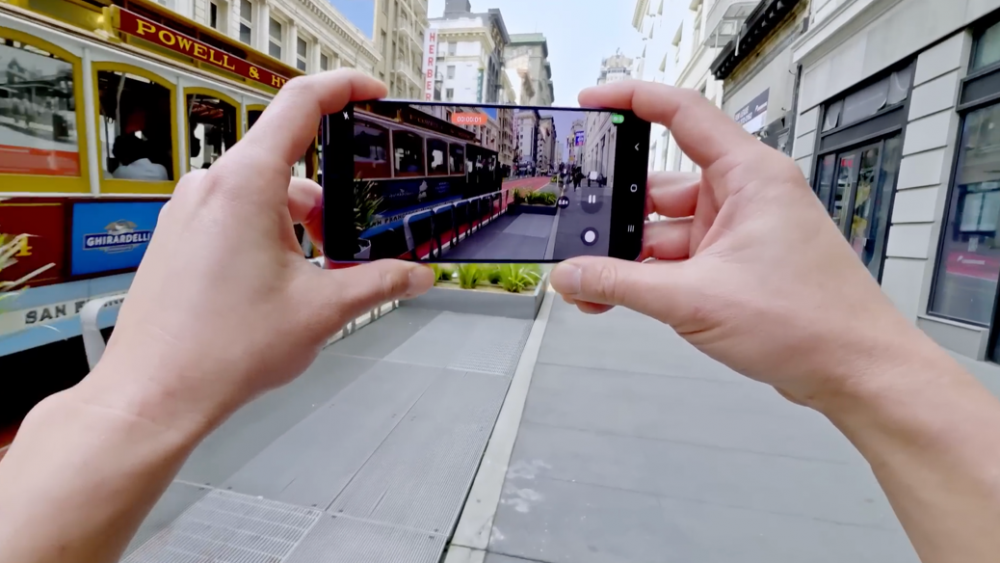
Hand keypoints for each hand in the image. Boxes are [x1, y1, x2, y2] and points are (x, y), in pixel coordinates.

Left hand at [86, 71, 433, 433]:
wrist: (155, 393)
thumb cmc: (220, 350)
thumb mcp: (322, 310)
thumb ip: (379, 282)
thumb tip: (415, 274)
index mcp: (245, 185)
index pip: (300, 104)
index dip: (345, 88)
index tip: (373, 94)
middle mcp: (210, 188)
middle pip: (288, 163)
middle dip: (330, 200)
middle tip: (353, 242)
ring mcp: (189, 211)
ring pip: (263, 195)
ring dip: (300, 224)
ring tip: (316, 279)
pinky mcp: (179, 236)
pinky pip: (236, 214)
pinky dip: (270, 235)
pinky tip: (281, 284)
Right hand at [551, 81, 930, 408]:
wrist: (854, 371)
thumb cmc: (812, 322)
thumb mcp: (695, 299)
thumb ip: (621, 284)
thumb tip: (573, 275)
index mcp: (749, 176)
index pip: (682, 114)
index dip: (632, 99)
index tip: (594, 102)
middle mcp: (744, 196)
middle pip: (661, 186)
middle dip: (617, 212)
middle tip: (576, 228)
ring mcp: (739, 232)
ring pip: (664, 229)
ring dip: (628, 256)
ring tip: (589, 280)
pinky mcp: (734, 265)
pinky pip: (677, 260)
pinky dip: (647, 276)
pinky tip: (616, 295)